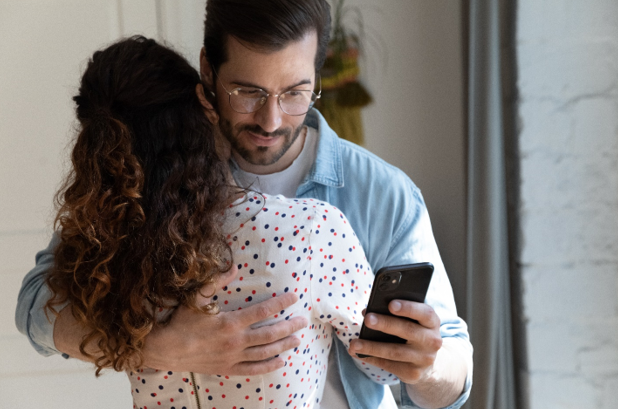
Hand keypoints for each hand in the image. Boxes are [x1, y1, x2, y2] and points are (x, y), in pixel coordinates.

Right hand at [143, 266, 307, 374]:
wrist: (166, 349)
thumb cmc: (181, 322)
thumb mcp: (196, 298)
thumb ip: (216, 282)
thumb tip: (234, 268)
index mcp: (230, 322)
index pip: (263, 311)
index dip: (281, 303)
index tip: (294, 297)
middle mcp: (235, 341)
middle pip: (270, 334)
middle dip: (289, 326)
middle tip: (303, 321)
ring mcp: (233, 357)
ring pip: (265, 352)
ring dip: (283, 345)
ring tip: (297, 340)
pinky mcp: (228, 368)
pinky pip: (253, 369)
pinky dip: (268, 366)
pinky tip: (280, 361)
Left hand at [348, 300, 441, 383]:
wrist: (429, 364)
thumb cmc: (414, 333)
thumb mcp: (414, 321)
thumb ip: (397, 313)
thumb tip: (367, 312)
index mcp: (432, 323)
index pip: (424, 313)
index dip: (408, 308)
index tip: (391, 304)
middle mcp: (432, 341)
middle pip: (408, 330)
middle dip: (386, 324)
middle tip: (367, 319)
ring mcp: (423, 359)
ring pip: (394, 352)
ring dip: (372, 347)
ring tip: (354, 343)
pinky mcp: (413, 374)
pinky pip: (388, 365)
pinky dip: (371, 358)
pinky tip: (358, 353)